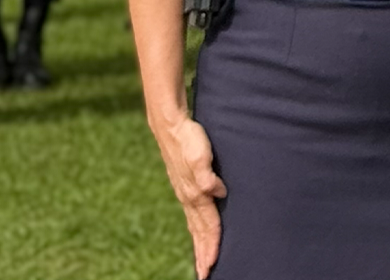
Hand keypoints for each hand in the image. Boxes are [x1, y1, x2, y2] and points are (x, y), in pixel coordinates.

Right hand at [156, 116, 226, 279]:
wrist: (170, 125)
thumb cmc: (188, 138)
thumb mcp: (201, 156)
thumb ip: (208, 177)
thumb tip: (219, 192)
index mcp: (195, 193)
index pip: (208, 225)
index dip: (213, 245)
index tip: (214, 264)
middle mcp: (189, 197)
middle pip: (200, 231)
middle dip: (204, 254)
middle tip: (206, 274)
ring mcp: (186, 192)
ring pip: (196, 225)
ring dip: (201, 245)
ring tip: (204, 261)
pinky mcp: (186, 186)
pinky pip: (194, 214)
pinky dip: (198, 229)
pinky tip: (200, 230)